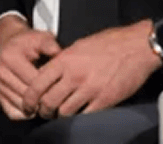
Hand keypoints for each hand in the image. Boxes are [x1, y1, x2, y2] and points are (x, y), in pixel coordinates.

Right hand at [0, 16, 61, 119]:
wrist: (10, 45)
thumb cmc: (29, 44)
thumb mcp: (40, 38)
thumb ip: (49, 44)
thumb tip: (56, 51)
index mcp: (11, 58)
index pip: (34, 82)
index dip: (51, 88)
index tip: (62, 88)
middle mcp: (2, 73)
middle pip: (29, 97)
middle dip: (45, 101)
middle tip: (59, 100)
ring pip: (22, 108)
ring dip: (37, 110)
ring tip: (48, 103)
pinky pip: (14, 114)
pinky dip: (27, 114)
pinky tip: (36, 106)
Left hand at [23, 21, 160, 118]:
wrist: (135, 47)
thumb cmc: (108, 43)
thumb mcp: (78, 46)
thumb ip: (63, 60)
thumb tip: (52, 72)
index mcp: (64, 60)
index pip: (38, 82)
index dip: (29, 97)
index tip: (28, 103)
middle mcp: (74, 76)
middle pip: (49, 101)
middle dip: (43, 110)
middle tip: (42, 113)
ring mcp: (90, 90)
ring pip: (65, 112)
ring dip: (59, 117)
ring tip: (59, 116)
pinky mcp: (105, 101)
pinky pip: (86, 116)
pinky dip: (79, 120)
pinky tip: (78, 117)